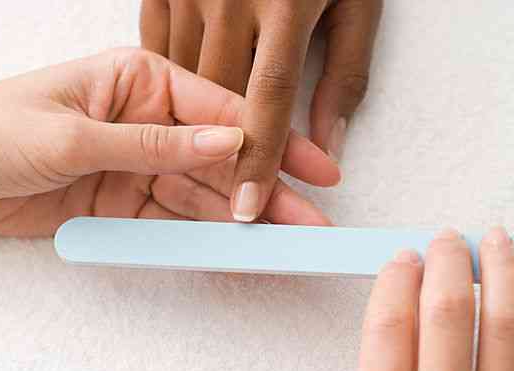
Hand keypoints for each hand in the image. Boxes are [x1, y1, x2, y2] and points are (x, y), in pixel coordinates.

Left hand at [0, 48, 338, 236]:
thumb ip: (152, 144)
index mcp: (140, 83)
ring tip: (286, 245)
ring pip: (205, 197)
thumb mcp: (72, 135)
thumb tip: (226, 144)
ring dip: (245, 222)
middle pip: (222, 161)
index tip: (313, 168)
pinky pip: (176, 223)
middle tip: (312, 221)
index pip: (220, 112)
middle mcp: (149, 122)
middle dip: (269, 191)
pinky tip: (238, 251)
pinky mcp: (128, 205)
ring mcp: (141, 167)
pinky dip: (205, 240)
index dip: (270, 142)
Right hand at [140, 0, 381, 221]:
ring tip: (202, 158)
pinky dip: (168, 84)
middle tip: (228, 201)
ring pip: (183, 80)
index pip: (269, 101)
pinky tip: (180, 104)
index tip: (248, 207)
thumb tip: (329, 144)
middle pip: (220, 99)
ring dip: (192, 123)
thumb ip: (345, 77)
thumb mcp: (356, 7)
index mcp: (287, 5)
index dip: (258, 160)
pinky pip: (158, 49)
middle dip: (222, 156)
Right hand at [352, 227, 513, 370]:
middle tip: (448, 239)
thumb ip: (383, 370)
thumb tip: (408, 290)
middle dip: (448, 261)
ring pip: (505, 326)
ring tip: (494, 240)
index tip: (406, 257)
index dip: (397, 279)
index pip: (388, 329)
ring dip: (500, 268)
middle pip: (446, 317)